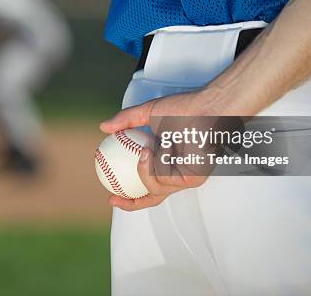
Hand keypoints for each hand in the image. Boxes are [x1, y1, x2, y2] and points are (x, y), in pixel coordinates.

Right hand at [99, 91, 217, 210]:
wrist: (207, 107)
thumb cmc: (185, 108)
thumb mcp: (148, 112)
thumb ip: (126, 120)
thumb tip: (103, 127)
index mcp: (165, 162)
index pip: (145, 184)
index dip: (127, 194)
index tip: (110, 193)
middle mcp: (176, 173)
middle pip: (151, 198)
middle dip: (130, 203)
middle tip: (113, 196)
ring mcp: (185, 178)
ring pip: (155, 188)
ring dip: (145, 169)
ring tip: (144, 150)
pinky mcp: (194, 178)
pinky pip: (166, 178)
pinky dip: (161, 161)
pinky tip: (164, 146)